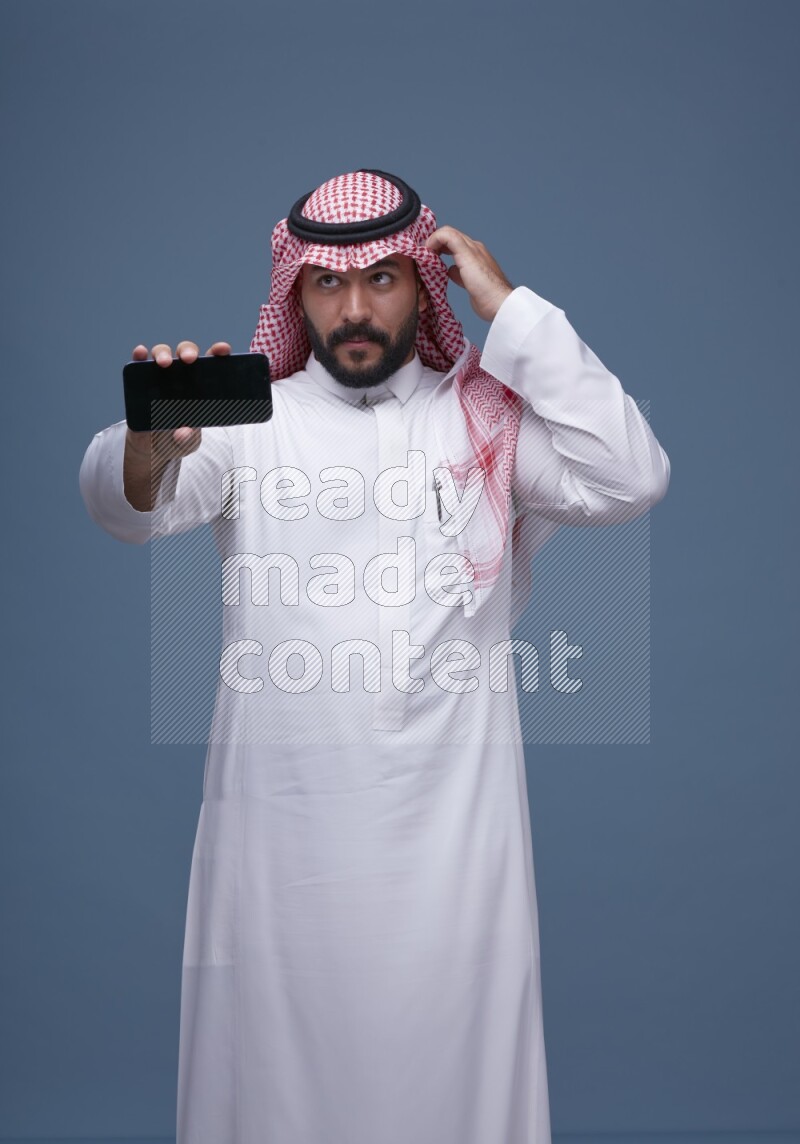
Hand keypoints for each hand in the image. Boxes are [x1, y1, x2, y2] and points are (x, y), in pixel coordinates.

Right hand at [126, 340, 231, 461]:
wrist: (152, 449)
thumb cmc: (177, 439)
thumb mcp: (187, 442)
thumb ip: (187, 439)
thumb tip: (183, 432)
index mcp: (200, 387)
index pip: (211, 364)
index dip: (218, 352)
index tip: (223, 349)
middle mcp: (181, 377)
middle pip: (185, 353)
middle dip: (188, 351)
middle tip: (190, 360)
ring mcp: (160, 377)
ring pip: (162, 354)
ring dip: (163, 353)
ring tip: (165, 363)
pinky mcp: (141, 382)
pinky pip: (139, 365)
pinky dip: (139, 356)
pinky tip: (140, 352)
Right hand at [424, 227, 512, 321]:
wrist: (497, 304)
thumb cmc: (484, 282)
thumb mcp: (466, 256)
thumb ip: (452, 241)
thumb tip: (435, 239)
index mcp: (472, 246)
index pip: (448, 233)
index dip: (434, 238)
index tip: (425, 251)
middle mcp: (472, 253)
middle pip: (450, 241)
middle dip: (435, 245)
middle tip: (424, 255)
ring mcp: (471, 267)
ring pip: (452, 254)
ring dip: (440, 255)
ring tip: (430, 263)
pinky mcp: (470, 280)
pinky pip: (456, 270)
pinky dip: (446, 269)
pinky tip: (443, 276)